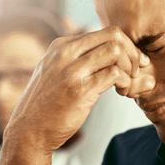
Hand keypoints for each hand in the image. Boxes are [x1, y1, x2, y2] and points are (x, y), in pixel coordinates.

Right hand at [3, 26, 152, 154]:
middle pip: (113, 35)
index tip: (133, 63)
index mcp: (61, 46)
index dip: (126, 46)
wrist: (29, 132)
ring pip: (116, 51)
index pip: (104, 32)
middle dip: (133, 52)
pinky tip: (121, 93)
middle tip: (136, 71)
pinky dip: (126, 82)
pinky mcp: (79, 90)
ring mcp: (71, 70)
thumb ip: (76, 60)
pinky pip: (114, 74)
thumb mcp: (55, 73)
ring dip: (130, 68)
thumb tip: (108, 53)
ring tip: (126, 85)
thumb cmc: (47, 106)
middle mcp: (65, 53)